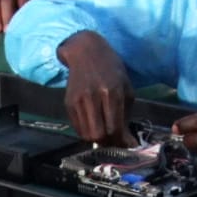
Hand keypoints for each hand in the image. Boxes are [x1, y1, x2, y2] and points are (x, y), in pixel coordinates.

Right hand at [57, 31, 133, 145]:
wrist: (86, 51)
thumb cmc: (111, 68)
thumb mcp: (126, 87)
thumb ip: (126, 114)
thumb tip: (127, 139)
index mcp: (112, 92)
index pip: (115, 128)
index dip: (122, 141)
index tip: (127, 145)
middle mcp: (94, 97)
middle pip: (99, 135)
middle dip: (108, 142)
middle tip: (115, 141)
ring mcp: (78, 100)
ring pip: (86, 134)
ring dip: (97, 140)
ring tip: (105, 135)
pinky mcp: (68, 102)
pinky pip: (77, 127)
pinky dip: (86, 132)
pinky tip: (94, 125)